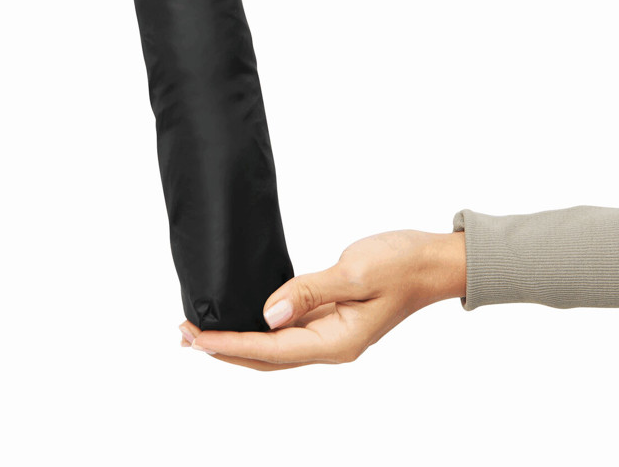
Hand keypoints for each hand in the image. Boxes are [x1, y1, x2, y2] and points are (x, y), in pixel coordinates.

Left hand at [179, 229, 465, 370]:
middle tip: (184, 334)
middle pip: (266, 358)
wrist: (434, 260)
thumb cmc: (401, 264)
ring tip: (202, 330)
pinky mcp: (333, 317)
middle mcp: (330, 345)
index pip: (270, 349)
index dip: (229, 343)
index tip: (196, 336)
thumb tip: (267, 313)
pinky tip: (246, 314)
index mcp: (336, 342)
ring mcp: (332, 333)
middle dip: (224, 349)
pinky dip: (261, 325)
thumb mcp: (354, 272)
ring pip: (274, 346)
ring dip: (239, 338)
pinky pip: (289, 329)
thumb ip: (308, 291)